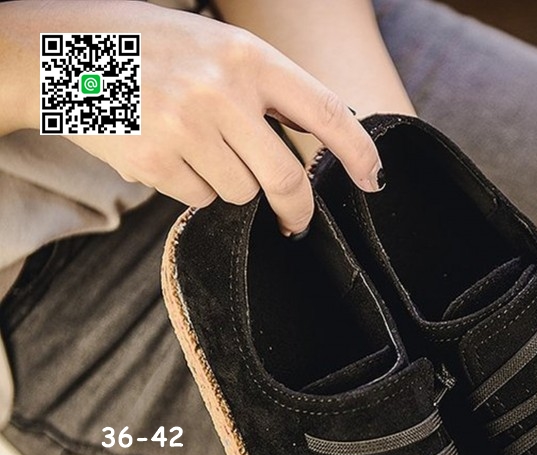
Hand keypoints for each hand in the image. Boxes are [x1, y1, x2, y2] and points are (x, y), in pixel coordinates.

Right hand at [58, 2, 382, 233]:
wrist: (60, 52)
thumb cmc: (149, 47)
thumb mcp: (216, 45)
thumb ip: (266, 88)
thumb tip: (317, 135)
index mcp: (248, 56)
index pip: (325, 111)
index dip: (358, 152)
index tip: (374, 180)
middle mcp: (223, 91)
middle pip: (286, 179)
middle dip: (296, 211)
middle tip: (295, 224)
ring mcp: (187, 127)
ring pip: (239, 193)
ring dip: (225, 183)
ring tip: (189, 144)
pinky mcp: (155, 160)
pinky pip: (197, 198)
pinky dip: (188, 186)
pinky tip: (163, 150)